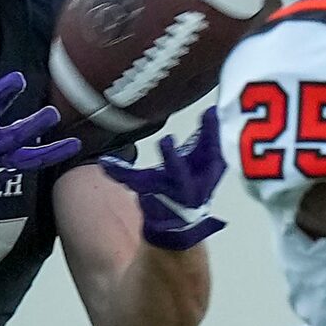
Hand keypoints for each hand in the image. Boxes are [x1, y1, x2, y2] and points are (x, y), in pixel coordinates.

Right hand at [98, 107, 227, 251]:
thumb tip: (104, 161)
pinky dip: (220, 133)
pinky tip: (219, 114)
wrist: (179, 217)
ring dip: (218, 131)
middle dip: (209, 137)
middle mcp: (199, 183)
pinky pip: (222, 148)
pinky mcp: (216, 168)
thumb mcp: (141, 186)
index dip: (172, 156)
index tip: (167, 140)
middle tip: (209, 113)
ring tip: (214, 109)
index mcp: (179, 187)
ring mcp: (211, 176)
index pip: (175, 170)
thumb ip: (123, 173)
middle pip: (208, 159)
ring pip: (219, 151)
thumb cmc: (160, 199)